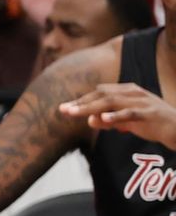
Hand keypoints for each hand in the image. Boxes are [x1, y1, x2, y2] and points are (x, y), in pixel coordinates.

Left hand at [61, 83, 175, 147]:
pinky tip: (102, 118)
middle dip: (81, 102)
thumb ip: (110, 121)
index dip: (82, 100)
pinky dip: (116, 115)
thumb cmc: (153, 124)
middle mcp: (134, 93)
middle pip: (102, 94)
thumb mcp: (128, 122)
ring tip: (75, 113)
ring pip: (112, 101)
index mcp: (128, 91)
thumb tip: (90, 120)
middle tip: (63, 110)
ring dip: (91, 107)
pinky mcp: (150, 113)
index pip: (100, 92)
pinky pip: (130, 113)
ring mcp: (143, 102)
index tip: (64, 108)